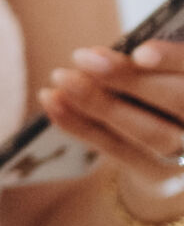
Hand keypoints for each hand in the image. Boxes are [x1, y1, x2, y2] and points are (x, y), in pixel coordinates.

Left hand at [39, 37, 183, 217]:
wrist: (177, 150)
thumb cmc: (166, 88)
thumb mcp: (168, 74)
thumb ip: (152, 65)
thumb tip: (102, 54)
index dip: (173, 60)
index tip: (140, 51)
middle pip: (176, 102)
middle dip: (128, 79)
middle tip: (81, 56)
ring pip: (147, 131)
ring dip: (98, 102)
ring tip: (61, 77)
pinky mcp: (158, 174)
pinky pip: (116, 148)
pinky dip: (80, 124)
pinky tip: (53, 100)